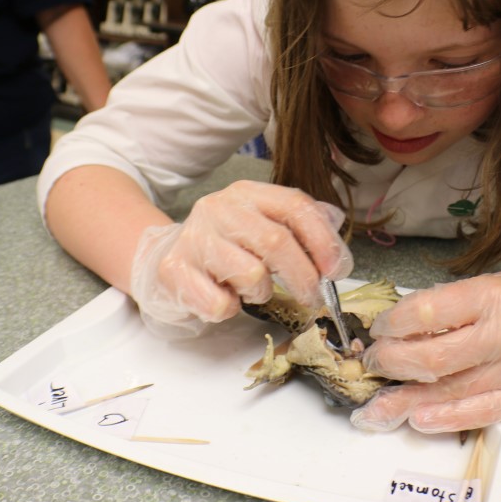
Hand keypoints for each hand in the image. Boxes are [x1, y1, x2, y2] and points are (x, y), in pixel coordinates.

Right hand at [129, 180, 352, 337]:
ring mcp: (194, 238)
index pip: (295, 206)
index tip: (338, 270)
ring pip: (251, 274)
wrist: (162, 254)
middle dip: (304, 277)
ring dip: (262, 292)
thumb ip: (301, 227)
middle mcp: (219, 208)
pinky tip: (224, 297)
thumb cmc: (226, 244)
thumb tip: (336, 240)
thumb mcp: (263, 224)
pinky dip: (230, 309)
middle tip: (315, 298)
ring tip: (254, 289)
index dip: (323, 240)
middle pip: (276, 242)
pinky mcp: (174, 271)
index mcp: (248, 193)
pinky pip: (219, 303)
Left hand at [350, 263, 500, 432]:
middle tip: (373, 364)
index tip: (379, 330)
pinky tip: (418, 418)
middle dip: (392, 363)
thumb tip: (394, 332)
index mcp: (492, 296)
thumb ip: (444, 307)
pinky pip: (480, 414)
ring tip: (376, 406)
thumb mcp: (485, 284)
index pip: (428, 312)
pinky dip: (445, 418)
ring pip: (450, 390)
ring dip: (406, 399)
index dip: (393, 325)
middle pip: (433, 357)